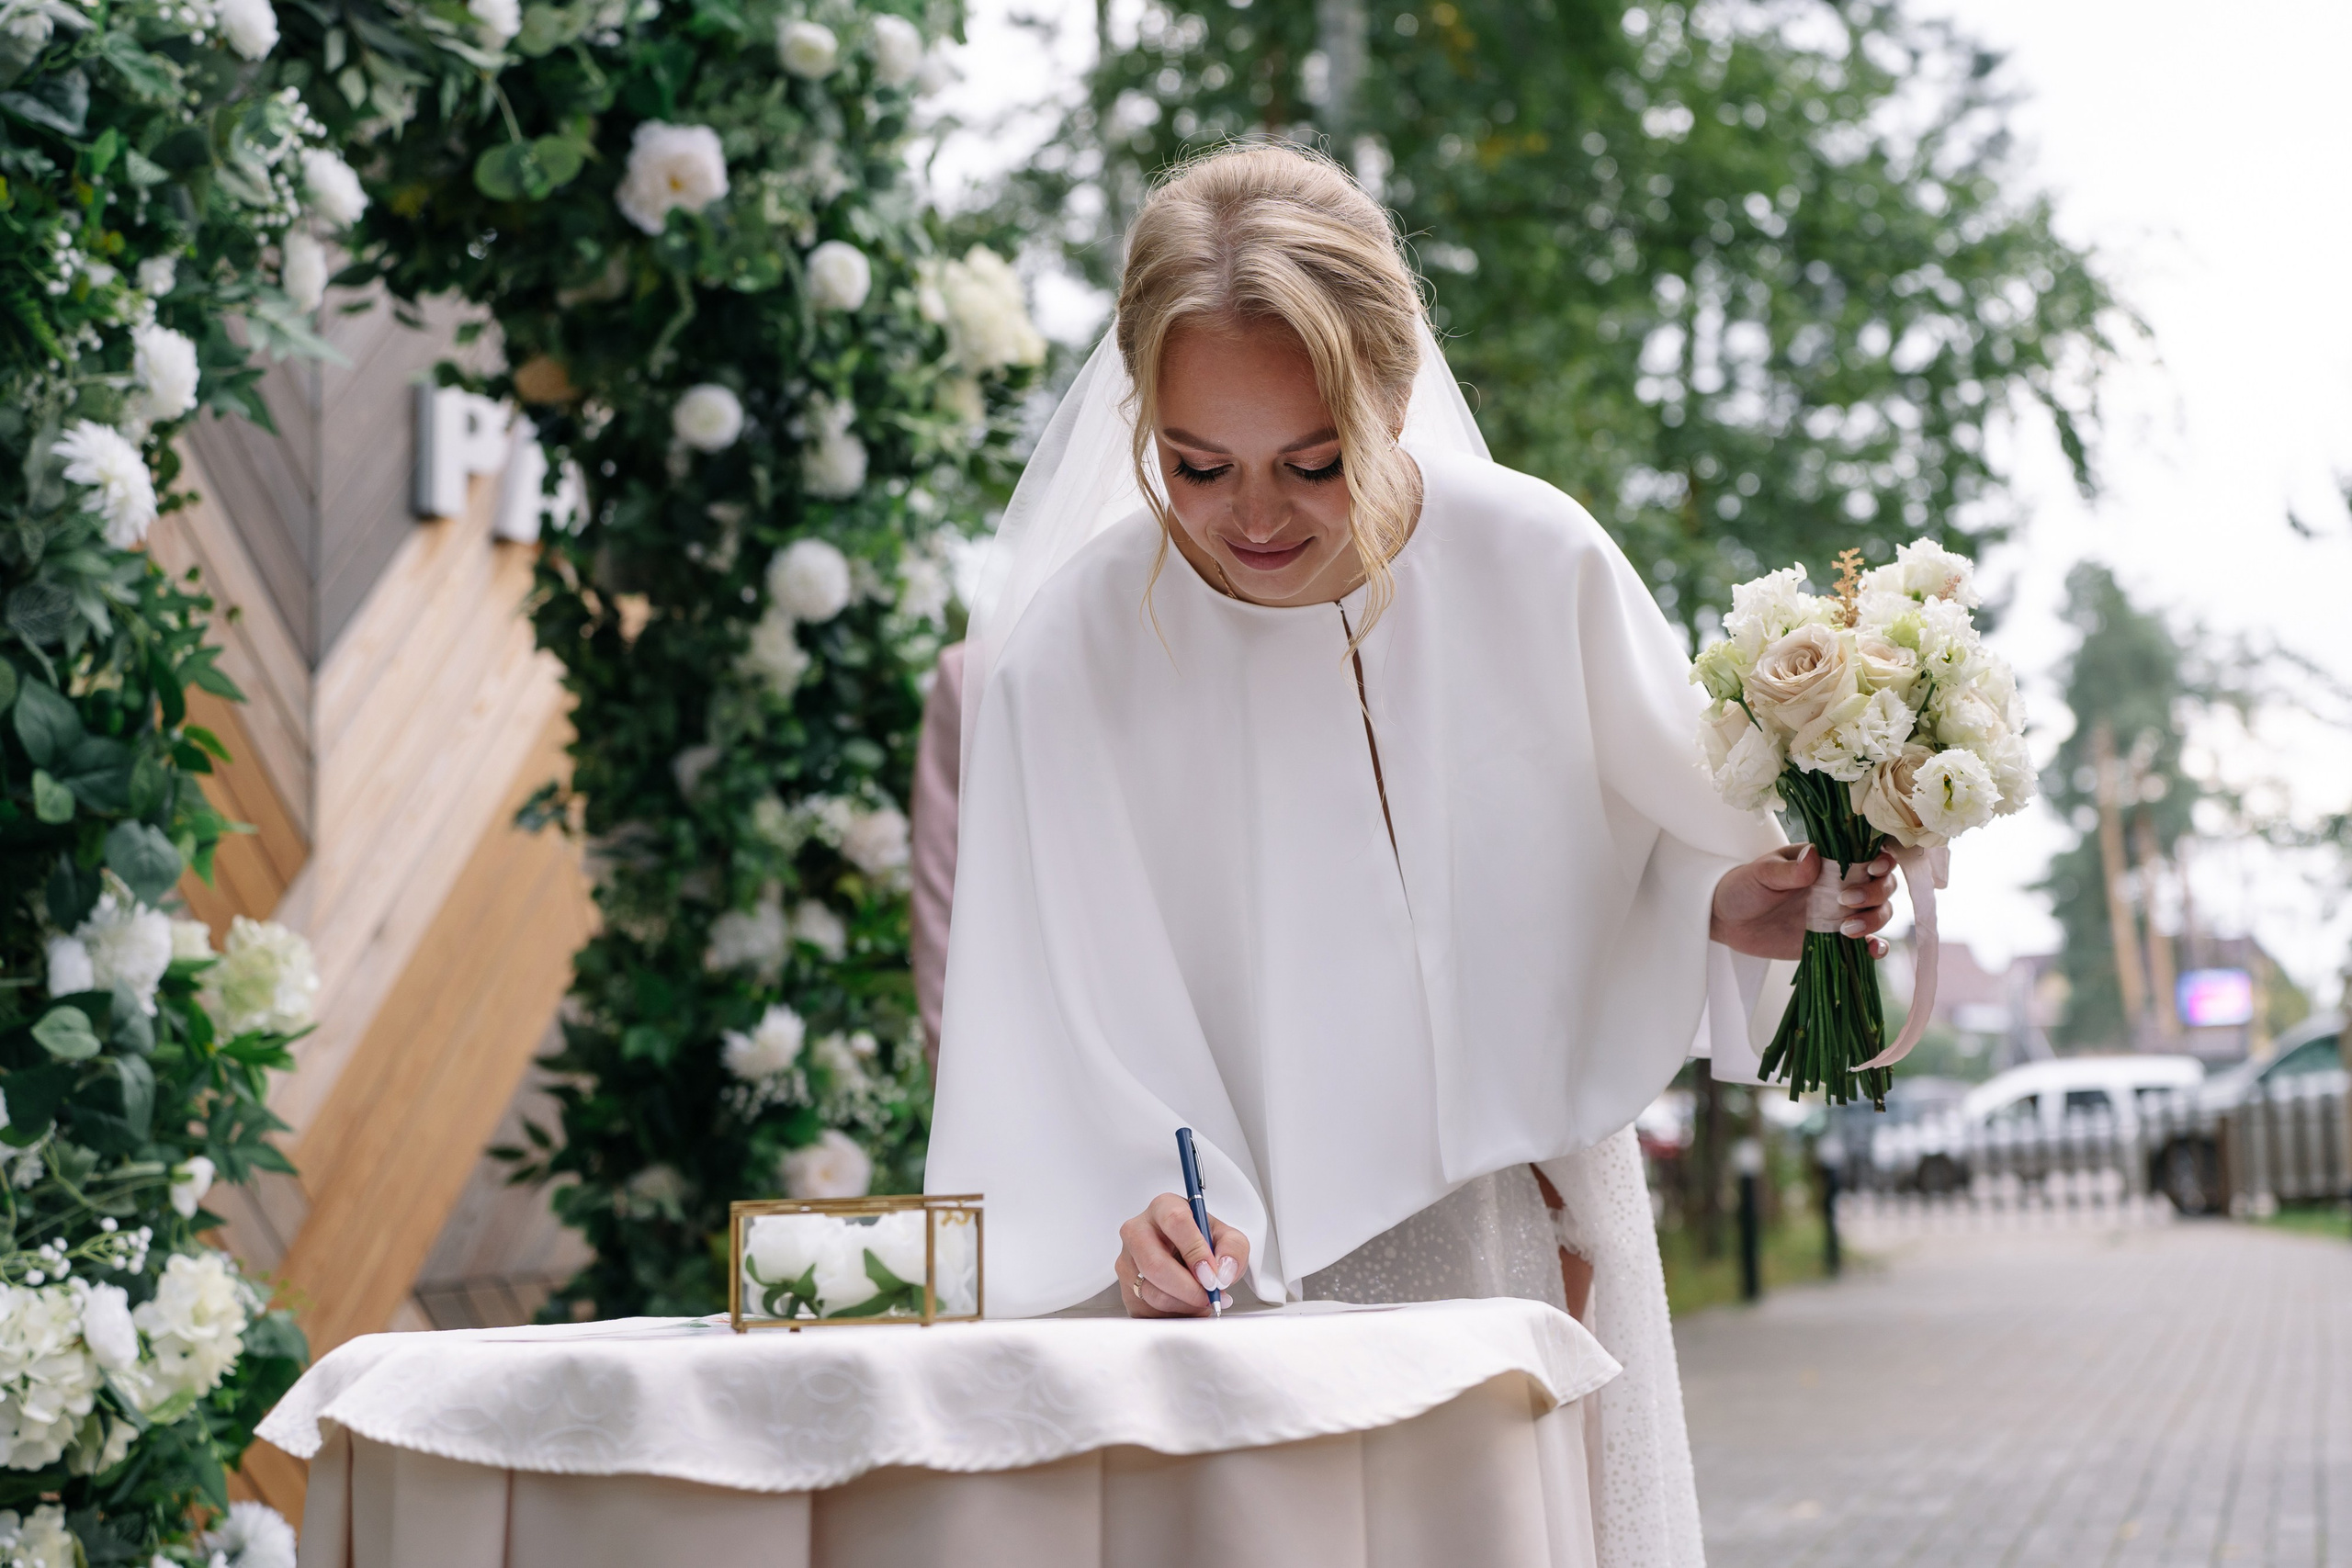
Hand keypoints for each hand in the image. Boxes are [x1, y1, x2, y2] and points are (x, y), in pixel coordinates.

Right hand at [1115, 1194, 1248, 1317]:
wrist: (1187, 1259)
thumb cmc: (1203, 1243)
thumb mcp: (1227, 1239)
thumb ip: (1233, 1250)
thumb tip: (1222, 1273)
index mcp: (1164, 1208)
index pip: (1175, 1222)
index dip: (1196, 1251)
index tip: (1211, 1274)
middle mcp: (1138, 1231)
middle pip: (1155, 1264)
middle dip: (1188, 1288)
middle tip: (1210, 1295)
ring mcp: (1127, 1261)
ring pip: (1153, 1292)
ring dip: (1185, 1304)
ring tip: (1203, 1299)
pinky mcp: (1126, 1289)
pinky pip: (1149, 1310)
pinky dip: (1176, 1313)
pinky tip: (1187, 1304)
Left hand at [1710, 844, 1896, 960]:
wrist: (1729, 921)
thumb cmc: (1744, 887)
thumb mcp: (1760, 874)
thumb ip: (1787, 869)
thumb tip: (1813, 857)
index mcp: (1828, 860)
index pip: (1867, 854)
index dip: (1881, 859)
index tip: (1872, 868)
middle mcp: (1842, 884)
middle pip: (1883, 884)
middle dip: (1876, 892)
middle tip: (1845, 900)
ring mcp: (1841, 912)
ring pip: (1880, 912)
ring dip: (1875, 919)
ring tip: (1846, 929)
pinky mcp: (1836, 938)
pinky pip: (1867, 942)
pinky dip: (1876, 947)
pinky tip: (1872, 950)